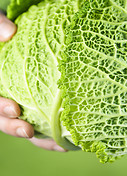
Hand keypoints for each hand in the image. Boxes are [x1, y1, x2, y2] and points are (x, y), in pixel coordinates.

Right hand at [0, 13, 65, 151]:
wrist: (10, 35)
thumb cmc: (2, 29)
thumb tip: (10, 32)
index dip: (1, 109)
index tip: (15, 110)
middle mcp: (6, 93)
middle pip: (6, 118)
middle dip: (17, 129)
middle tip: (32, 133)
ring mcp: (21, 97)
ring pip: (27, 122)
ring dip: (41, 137)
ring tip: (61, 146)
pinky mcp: (37, 98)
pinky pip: (44, 116)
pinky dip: (55, 127)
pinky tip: (72, 134)